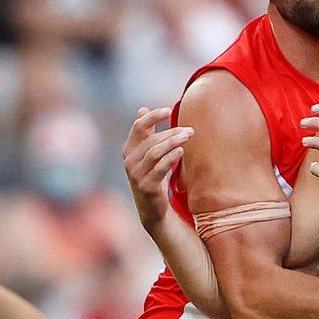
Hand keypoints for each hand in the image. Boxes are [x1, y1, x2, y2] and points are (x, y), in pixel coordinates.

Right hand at [122, 107, 191, 231]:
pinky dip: (170, 158)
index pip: (137, 127)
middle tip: (189, 130)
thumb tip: (142, 108)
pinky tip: (181, 151)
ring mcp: (136, 174)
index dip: (152, 116)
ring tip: (188, 136)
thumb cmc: (152, 177)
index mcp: (129, 150)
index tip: (168, 109)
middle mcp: (129, 161)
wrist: (152, 209)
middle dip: (171, 132)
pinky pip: (159, 168)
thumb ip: (146, 133)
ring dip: (173, 142)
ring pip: (155, 151)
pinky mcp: (147, 186)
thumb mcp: (147, 154)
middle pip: (151, 139)